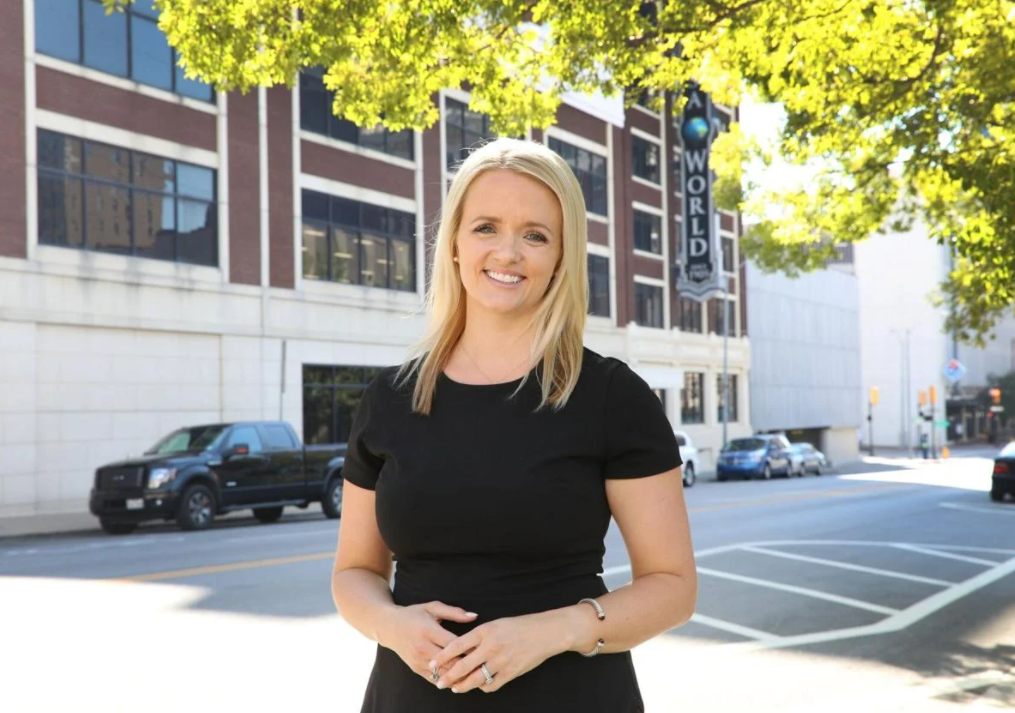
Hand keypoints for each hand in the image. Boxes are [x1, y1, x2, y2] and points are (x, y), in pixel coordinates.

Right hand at [377, 601, 476, 683]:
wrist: (389, 626)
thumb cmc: (414, 614)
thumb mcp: (432, 608)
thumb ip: (454, 612)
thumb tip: (474, 616)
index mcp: (428, 631)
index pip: (453, 644)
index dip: (470, 648)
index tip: (484, 649)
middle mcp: (422, 648)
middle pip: (450, 661)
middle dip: (467, 665)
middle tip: (484, 664)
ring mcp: (418, 660)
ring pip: (443, 673)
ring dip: (459, 676)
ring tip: (476, 674)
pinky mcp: (415, 668)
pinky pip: (434, 679)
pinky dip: (448, 680)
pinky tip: (460, 679)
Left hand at [432, 611, 567, 693]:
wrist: (544, 633)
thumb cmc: (519, 626)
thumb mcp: (496, 624)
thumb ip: (478, 637)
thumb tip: (461, 650)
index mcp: (485, 631)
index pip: (457, 645)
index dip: (443, 656)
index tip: (433, 663)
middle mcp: (491, 646)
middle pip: (463, 665)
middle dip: (448, 676)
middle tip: (439, 682)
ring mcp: (501, 661)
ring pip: (475, 679)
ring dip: (463, 685)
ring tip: (455, 688)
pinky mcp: (511, 672)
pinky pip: (491, 685)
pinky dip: (483, 687)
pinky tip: (478, 686)